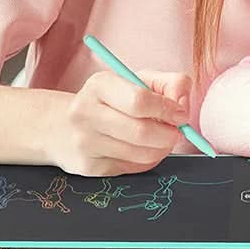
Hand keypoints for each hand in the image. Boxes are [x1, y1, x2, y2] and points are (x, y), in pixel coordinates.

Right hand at [47, 69, 191, 175]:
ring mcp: (84, 142)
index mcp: (99, 84)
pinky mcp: (87, 167)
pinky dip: (147, 160)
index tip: (181, 114)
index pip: (139, 101)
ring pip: (139, 153)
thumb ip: (170, 83)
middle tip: (177, 132)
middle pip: (141, 131)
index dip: (167, 109)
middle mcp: (85, 112)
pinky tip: (144, 149)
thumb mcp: (140, 80)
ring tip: (163, 140)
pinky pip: (131, 168)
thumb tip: (184, 105)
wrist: (65, 126)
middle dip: (168, 134)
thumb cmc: (114, 99)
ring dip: (161, 149)